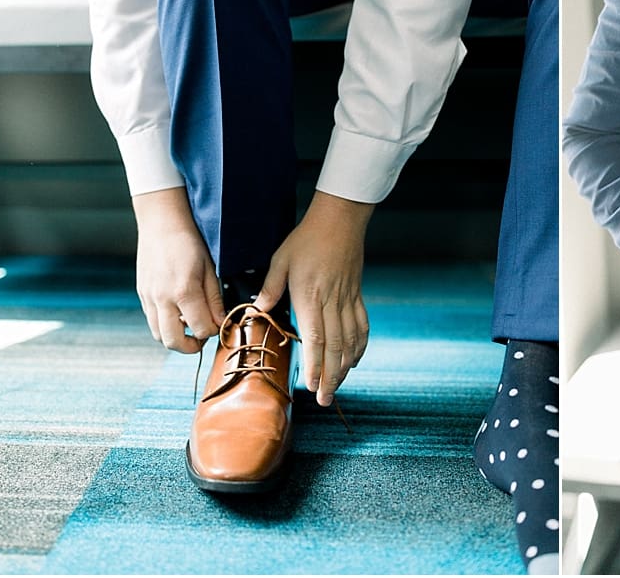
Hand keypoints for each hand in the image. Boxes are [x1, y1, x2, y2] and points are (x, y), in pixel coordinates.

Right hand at [132, 187, 225, 353]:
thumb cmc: (190, 242)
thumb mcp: (210, 268)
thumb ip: (214, 299)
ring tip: (191, 325)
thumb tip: (221, 322)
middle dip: (191, 346)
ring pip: (158, 334)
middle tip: (203, 337)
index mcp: (183, 292)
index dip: (213, 331)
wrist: (161, 223)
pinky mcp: (142, 294)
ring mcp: (148, 298)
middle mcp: (162, 299)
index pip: (201, 329)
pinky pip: (152, 320)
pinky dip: (165, 324)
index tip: (220, 324)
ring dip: (176, 337)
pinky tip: (178, 312)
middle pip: (173, 341)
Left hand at [254, 191, 372, 406]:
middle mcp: (332, 302)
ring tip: (338, 386)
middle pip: (336, 346)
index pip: (317, 338)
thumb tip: (258, 310)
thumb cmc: (307, 239)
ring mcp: (348, 299)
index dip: (318, 364)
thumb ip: (271, 287)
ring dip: (346, 366)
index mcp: (311, 296)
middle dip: (331, 376)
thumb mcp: (281, 259)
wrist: (340, 220)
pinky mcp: (356, 294)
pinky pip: (361, 325)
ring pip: (350, 340)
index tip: (315, 385)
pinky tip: (355, 359)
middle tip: (326, 399)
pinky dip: (360, 345)